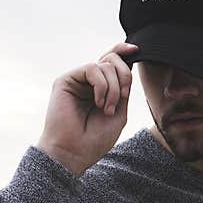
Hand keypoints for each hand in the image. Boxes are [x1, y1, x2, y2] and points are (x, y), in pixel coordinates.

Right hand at [36, 43, 139, 177]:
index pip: (112, 62)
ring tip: (107, 109)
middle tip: (123, 98)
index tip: (136, 50)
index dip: (123, 52)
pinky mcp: (66, 80)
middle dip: (125, 77)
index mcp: (102, 88)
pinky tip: (99, 102)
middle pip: (112, 59)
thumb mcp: (119, 112)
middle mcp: (89, 82)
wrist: (75, 152)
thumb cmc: (95, 138)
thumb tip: (128, 64)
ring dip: (114, 88)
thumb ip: (123, 89)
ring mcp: (77, 80)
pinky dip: (102, 86)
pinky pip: (92, 68)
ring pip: (105, 65)